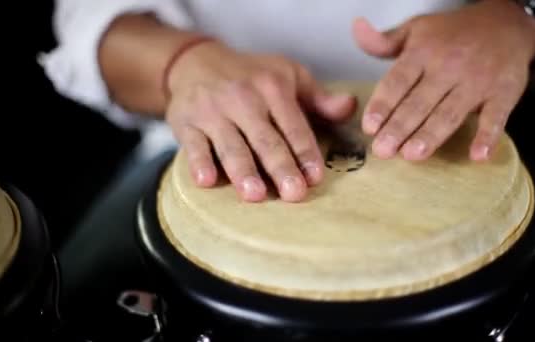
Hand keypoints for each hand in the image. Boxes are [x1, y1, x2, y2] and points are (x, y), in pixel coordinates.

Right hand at [166, 41, 355, 201]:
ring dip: (243, 170)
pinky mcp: (185, 121)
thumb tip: (350, 107)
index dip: (305, 152)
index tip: (315, 176)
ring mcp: (212, 111)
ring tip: (255, 194)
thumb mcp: (288, 76)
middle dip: (280, 167)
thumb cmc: (250, 76)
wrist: (196, 62)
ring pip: (231, 145)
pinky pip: (193, 144)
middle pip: (265, 139)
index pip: (293, 125)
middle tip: (294, 193)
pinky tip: (207, 180)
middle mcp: (243, 98)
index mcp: (272, 88)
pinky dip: (198, 162)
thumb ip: (318, 98)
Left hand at [353, 0, 534, 160]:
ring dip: (431, 135)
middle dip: (400, 128)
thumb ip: (384, 40)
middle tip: (383, 151)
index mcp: (424, 51)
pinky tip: (477, 155)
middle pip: (420, 102)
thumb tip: (356, 29)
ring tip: (412, 155)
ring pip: (449, 113)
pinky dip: (488, 136)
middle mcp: (449, 66)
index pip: (398, 81)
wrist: (508, 23)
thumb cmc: (454, 33)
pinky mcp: (504, 93)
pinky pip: (496, 116)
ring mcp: (478, 81)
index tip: (369, 127)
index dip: (383, 104)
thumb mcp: (417, 29)